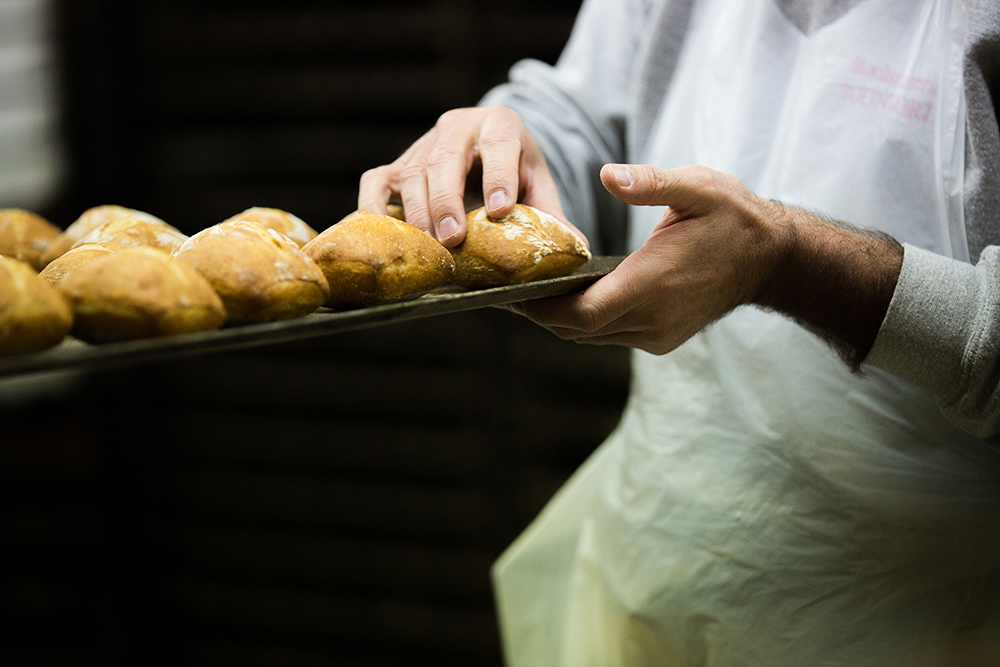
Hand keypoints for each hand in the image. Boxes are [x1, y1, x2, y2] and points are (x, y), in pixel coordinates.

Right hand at [358, 106, 580, 247]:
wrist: (486, 145)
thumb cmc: (516, 170)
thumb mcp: (538, 185)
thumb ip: (552, 215)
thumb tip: (577, 247)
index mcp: (500, 125)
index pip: (499, 146)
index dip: (498, 177)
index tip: (500, 211)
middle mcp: (457, 126)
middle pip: (445, 160)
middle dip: (447, 201)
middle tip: (453, 240)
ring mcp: (422, 144)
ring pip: (411, 173)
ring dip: (417, 212)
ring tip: (428, 246)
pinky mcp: (396, 163)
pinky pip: (376, 181)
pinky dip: (373, 207)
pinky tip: (382, 236)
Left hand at [507, 164, 792, 354]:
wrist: (771, 258)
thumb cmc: (733, 217)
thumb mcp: (697, 186)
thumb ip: (650, 182)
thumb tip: (606, 175)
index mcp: (653, 285)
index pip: (582, 312)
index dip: (541, 308)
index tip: (509, 292)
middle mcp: (652, 319)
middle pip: (578, 329)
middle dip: (539, 313)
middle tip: (503, 290)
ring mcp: (658, 335)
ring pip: (592, 336)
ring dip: (559, 318)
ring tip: (526, 292)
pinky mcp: (662, 339)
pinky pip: (610, 335)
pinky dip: (584, 321)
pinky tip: (567, 297)